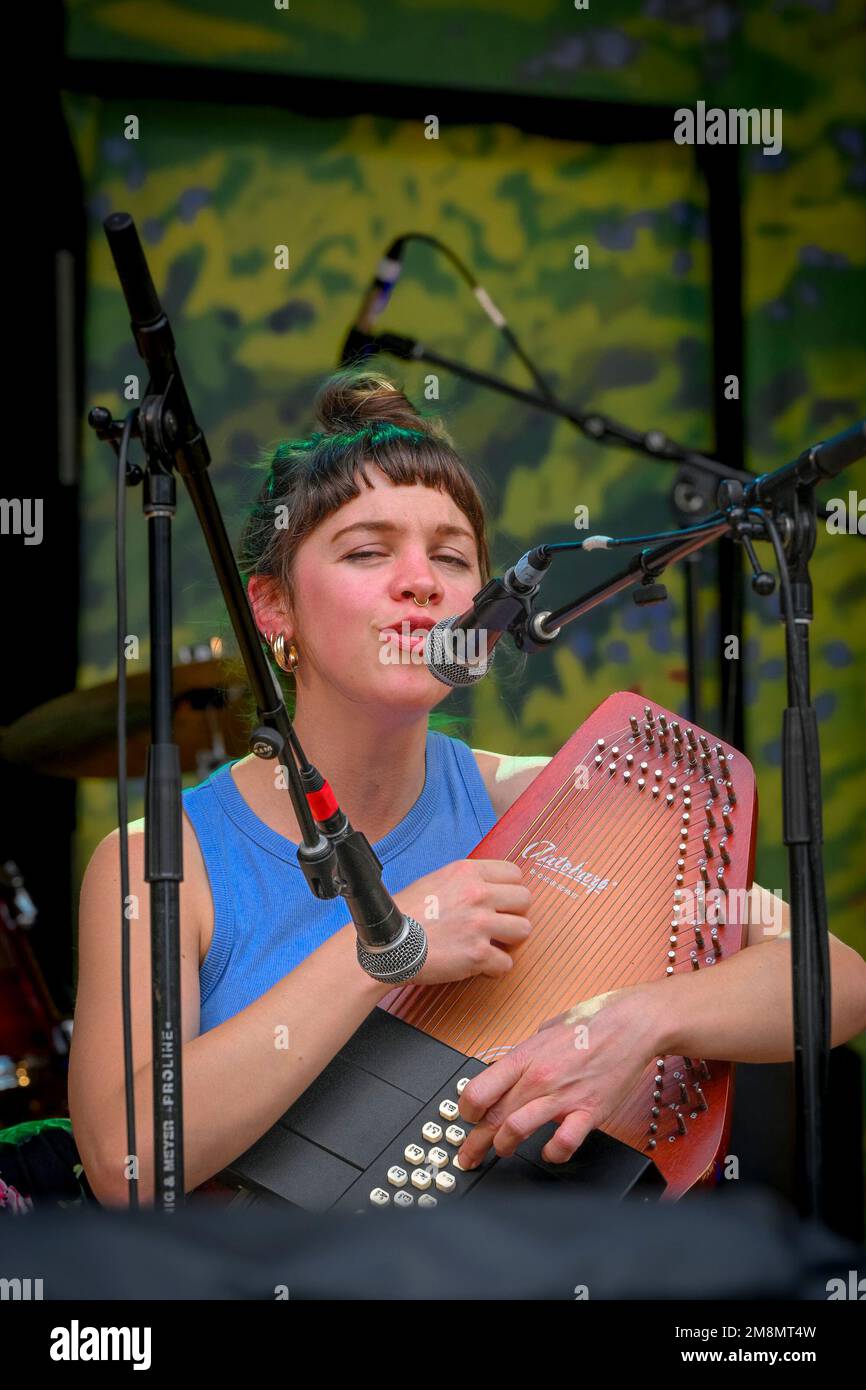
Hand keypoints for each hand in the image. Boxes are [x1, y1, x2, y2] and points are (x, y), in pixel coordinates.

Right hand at [393, 858, 532, 984]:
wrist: (387, 944)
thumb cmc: (405, 914)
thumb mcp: (435, 880)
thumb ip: (465, 881)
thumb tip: (489, 888)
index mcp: (467, 872)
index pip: (514, 873)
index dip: (509, 889)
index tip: (502, 901)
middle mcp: (478, 894)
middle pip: (524, 899)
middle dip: (513, 913)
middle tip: (498, 924)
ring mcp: (480, 925)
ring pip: (523, 930)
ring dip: (509, 940)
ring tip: (491, 944)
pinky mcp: (478, 954)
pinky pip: (506, 963)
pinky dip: (494, 968)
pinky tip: (478, 965)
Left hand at [455, 984, 663, 1168]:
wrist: (631, 1025)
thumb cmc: (591, 1024)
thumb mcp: (545, 1031)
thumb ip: (525, 1054)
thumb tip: (508, 1069)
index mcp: (524, 1057)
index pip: (477, 1091)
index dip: (465, 1111)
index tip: (466, 1119)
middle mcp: (538, 1078)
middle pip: (492, 1117)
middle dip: (475, 1142)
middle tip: (469, 1154)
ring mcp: (563, 1097)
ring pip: (516, 1130)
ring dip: (504, 1147)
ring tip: (503, 1151)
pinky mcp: (589, 1112)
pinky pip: (563, 1142)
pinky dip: (552, 1153)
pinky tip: (549, 1150)